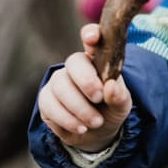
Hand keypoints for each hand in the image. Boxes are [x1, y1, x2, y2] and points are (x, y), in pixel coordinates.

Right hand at [36, 23, 132, 151]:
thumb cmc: (110, 110)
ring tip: (96, 122)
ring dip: (80, 108)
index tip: (93, 38)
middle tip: (98, 98)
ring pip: (61, 87)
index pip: (92, 37)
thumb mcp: (122, 105)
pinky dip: (68, 119)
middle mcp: (76, 66)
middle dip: (86, 81)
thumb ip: (119, 96)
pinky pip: (50, 105)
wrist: (96, 134)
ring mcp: (58, 81)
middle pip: (74, 62)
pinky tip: (81, 128)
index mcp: (97, 59)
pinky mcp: (46, 99)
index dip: (90, 34)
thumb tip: (111, 87)